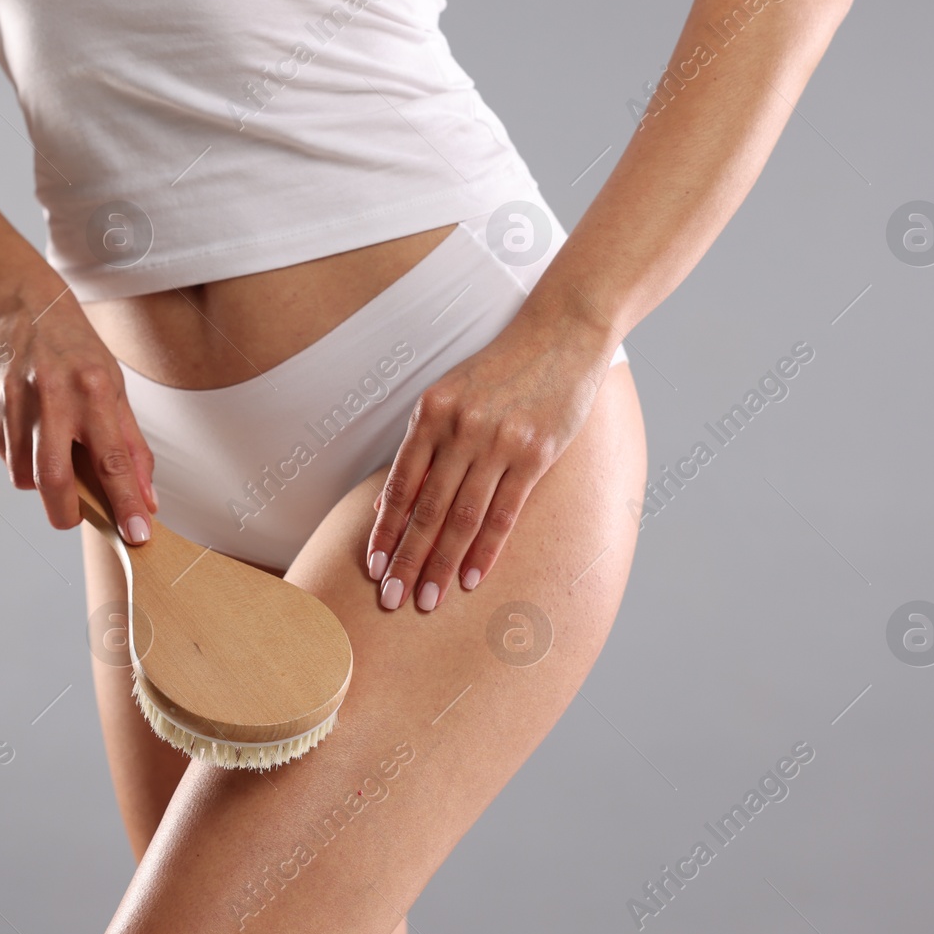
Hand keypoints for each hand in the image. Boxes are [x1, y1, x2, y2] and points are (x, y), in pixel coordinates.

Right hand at [0, 274, 157, 542]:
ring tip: (54, 458)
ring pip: (24, 475)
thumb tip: (147, 500)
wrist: (23, 306)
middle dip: (67, 513)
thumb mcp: (116, 387)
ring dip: (42, 485)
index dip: (126, 502)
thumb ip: (131, 445)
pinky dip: (22, 462)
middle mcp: (53, 395)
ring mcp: (15, 401)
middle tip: (76, 518)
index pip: (114, 460)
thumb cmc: (77, 352)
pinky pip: (7, 458)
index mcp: (94, 389)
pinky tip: (32, 435)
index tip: (137, 535)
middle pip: (56, 478)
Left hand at [365, 306, 615, 610]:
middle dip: (407, 559)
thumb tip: (386, 504)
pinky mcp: (535, 454)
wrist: (561, 333)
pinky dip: (485, 551)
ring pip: (462, 517)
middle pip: (426, 509)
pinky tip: (470, 579)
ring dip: (442, 565)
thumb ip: (422, 447)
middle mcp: (460, 428)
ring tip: (427, 600)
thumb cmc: (501, 369)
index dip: (385, 531)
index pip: (401, 485)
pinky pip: (504, 513)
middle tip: (390, 600)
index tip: (373, 568)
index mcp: (431, 413)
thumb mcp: (450, 396)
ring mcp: (499, 442)